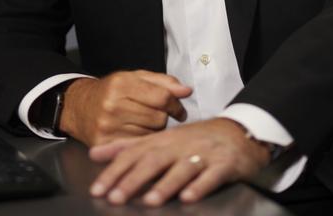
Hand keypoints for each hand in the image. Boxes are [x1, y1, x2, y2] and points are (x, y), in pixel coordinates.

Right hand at [59, 71, 190, 146]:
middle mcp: (113, 105)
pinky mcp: (104, 144)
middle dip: (163, 118)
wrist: (78, 106)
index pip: (162, 98)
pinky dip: (142, 142)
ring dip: (153, 131)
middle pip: (158, 119)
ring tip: (144, 123)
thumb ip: (163, 82)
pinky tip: (137, 134)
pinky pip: (137, 147)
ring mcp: (107, 127)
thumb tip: (187, 91)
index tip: (178, 109)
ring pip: (150, 135)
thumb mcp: (134, 78)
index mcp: (121, 84)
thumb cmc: (111, 90)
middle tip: (157, 115)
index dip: (175, 105)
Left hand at [88, 118, 272, 206]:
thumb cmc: (194, 139)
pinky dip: (199, 186)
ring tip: (149, 201)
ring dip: (165, 185)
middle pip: (153, 161)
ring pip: (181, 169)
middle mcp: (179, 146)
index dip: (114, 171)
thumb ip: (127, 147)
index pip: (133, 154)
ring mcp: (202, 154)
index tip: (97, 189)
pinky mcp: (224, 164)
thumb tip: (95, 154)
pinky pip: (211, 176)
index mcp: (161, 140)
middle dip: (133, 180)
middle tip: (115, 197)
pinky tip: (188, 197)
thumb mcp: (160, 139)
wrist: (237, 131)